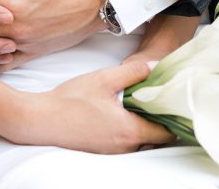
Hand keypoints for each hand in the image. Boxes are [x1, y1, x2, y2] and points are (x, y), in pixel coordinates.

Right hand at [11, 58, 175, 152]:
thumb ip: (132, 72)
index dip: (174, 117)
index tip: (176, 101)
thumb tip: (155, 67)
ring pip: (140, 140)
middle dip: (160, 119)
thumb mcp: (104, 79)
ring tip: (142, 100)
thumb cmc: (71, 100)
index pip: (165, 133)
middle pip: (155, 138)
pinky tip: (123, 110)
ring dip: (144, 123)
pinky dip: (130, 128)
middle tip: (161, 97)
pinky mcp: (102, 150)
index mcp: (129, 131)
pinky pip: (126, 141)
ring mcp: (112, 151)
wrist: (41, 119)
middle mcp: (124, 146)